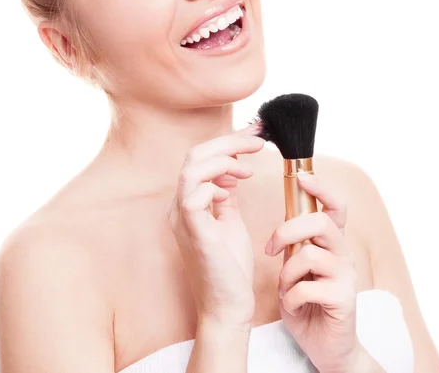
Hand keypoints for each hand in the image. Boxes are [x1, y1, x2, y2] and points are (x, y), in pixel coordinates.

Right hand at [168, 123, 264, 328]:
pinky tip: (233, 189)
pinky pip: (194, 195)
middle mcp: (179, 205)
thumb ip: (225, 193)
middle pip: (195, 155)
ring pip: (192, 168)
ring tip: (249, 166)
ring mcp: (182, 218)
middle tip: (259, 139)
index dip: (227, 141)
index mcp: (187, 201)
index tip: (255, 133)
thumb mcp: (228, 219)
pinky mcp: (193, 231)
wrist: (228, 305)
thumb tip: (232, 167)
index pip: (201, 157)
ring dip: (224, 159)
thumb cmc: (229, 266)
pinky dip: (214, 184)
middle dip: (229, 142)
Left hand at [265, 172, 361, 372]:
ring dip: (287, 273)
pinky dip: (291, 298)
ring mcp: (346, 276)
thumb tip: (283, 213)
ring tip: (286, 288)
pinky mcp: (343, 300)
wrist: (325, 346)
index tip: (301, 177)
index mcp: (331, 243)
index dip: (321, 188)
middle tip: (271, 249)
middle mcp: (343, 254)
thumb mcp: (296, 265)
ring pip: (309, 254)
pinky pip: (307, 288)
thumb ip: (294, 242)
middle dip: (288, 231)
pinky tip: (293, 306)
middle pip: (320, 222)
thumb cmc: (307, 301)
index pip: (336, 206)